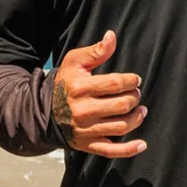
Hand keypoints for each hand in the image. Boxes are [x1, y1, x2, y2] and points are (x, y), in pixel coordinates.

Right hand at [52, 30, 147, 157]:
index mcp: (80, 88)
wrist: (44, 110)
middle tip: (135, 93)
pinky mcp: (87, 145)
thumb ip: (96, 51)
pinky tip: (141, 144)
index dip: (131, 81)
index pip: (115, 84)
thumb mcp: (75, 62)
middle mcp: (83, 110)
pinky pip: (111, 151)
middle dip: (134, 97)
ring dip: (136, 118)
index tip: (135, 79)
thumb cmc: (65, 83)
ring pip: (121, 126)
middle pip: (121, 105)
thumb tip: (112, 36)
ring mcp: (86, 130)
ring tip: (140, 110)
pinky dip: (129, 150)